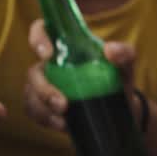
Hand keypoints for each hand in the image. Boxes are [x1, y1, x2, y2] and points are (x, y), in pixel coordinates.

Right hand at [23, 19, 138, 131]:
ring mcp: (45, 86)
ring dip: (43, 108)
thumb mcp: (126, 65)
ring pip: (31, 94)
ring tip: (64, 119)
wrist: (123, 109)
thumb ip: (124, 53)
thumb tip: (110, 49)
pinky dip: (45, 120)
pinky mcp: (45, 107)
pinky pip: (34, 112)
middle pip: (33, 72)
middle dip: (43, 90)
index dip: (37, 37)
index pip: (41, 30)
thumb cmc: (119, 79)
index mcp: (66, 46)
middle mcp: (51, 64)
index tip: (48, 54)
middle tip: (63, 104)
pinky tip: (63, 125)